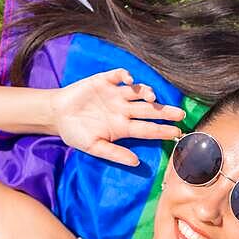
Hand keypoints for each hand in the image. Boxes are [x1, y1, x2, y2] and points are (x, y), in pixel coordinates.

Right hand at [50, 68, 185, 165]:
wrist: (57, 115)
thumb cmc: (76, 133)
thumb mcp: (94, 147)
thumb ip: (115, 154)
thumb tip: (136, 163)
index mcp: (123, 127)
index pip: (147, 129)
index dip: (162, 131)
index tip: (176, 134)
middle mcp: (123, 109)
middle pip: (149, 110)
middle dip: (165, 112)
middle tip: (181, 114)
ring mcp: (115, 95)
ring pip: (138, 92)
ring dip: (147, 92)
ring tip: (151, 97)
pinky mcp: (105, 81)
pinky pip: (120, 75)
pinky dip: (126, 76)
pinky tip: (129, 80)